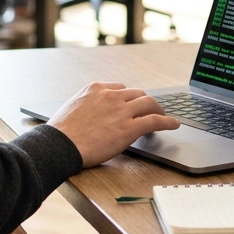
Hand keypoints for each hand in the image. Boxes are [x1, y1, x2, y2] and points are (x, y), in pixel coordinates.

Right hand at [48, 82, 179, 167]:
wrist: (60, 144)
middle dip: (145, 102)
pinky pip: (155, 120)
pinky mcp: (129, 128)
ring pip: (148, 103)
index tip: (131, 105)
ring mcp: (121, 110)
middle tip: (150, 110)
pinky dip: (167, 121)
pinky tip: (174, 124)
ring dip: (158, 109)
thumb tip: (92, 113)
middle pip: (137, 93)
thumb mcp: (72, 107)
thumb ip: (87, 106)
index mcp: (96, 88)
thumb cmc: (61, 132)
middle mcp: (111, 95)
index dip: (128, 98)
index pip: (120, 88)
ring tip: (164, 115)